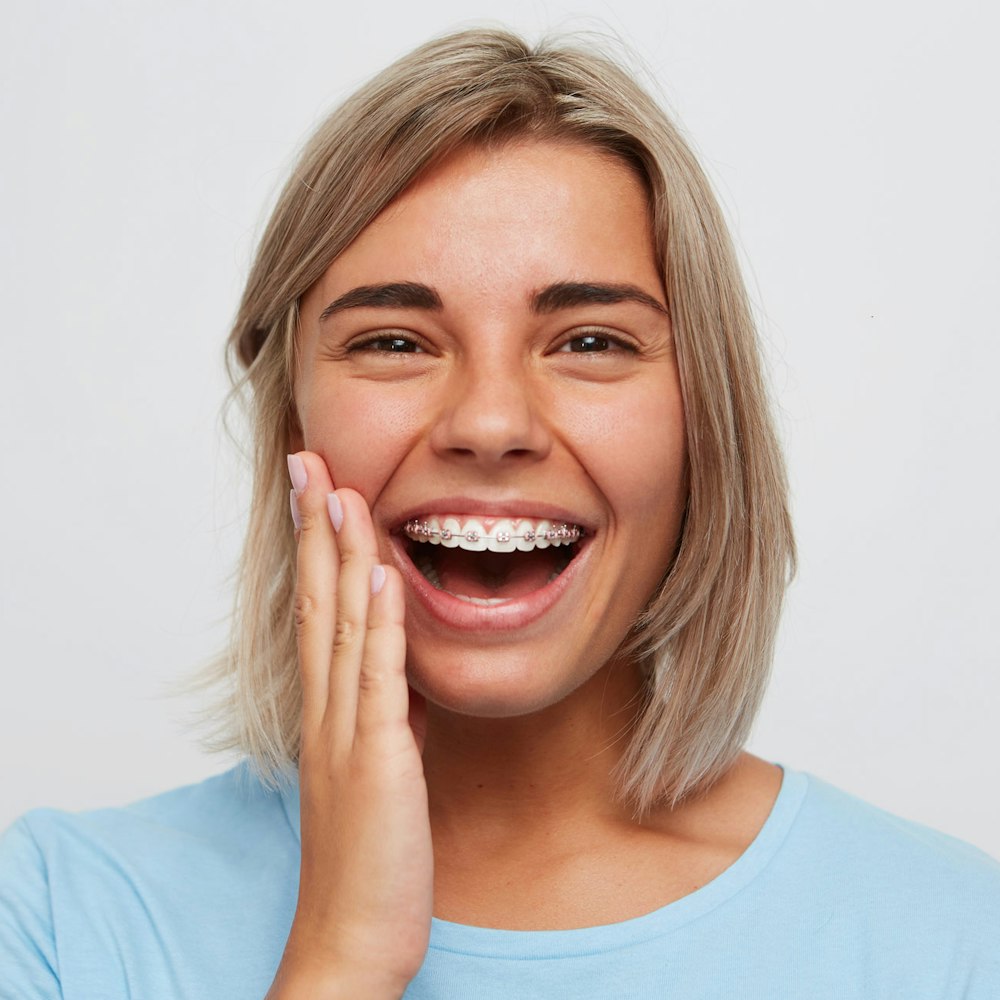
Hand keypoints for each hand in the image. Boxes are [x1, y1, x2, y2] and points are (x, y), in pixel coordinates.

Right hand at [267, 452, 431, 998]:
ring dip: (340, 554)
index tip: (315, 494)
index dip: (315, 550)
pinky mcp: (377, 758)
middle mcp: (327, 711)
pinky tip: (380, 572)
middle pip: (316, 602)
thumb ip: (382, 714)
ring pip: (340, 625)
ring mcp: (347, 731)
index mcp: (328, 711)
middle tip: (307, 461)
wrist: (355, 936)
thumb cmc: (368, 857)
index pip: (316, 612)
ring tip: (339, 489)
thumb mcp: (377, 768)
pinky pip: (377, 678)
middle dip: (313, 529)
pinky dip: (378, 622)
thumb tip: (399, 668)